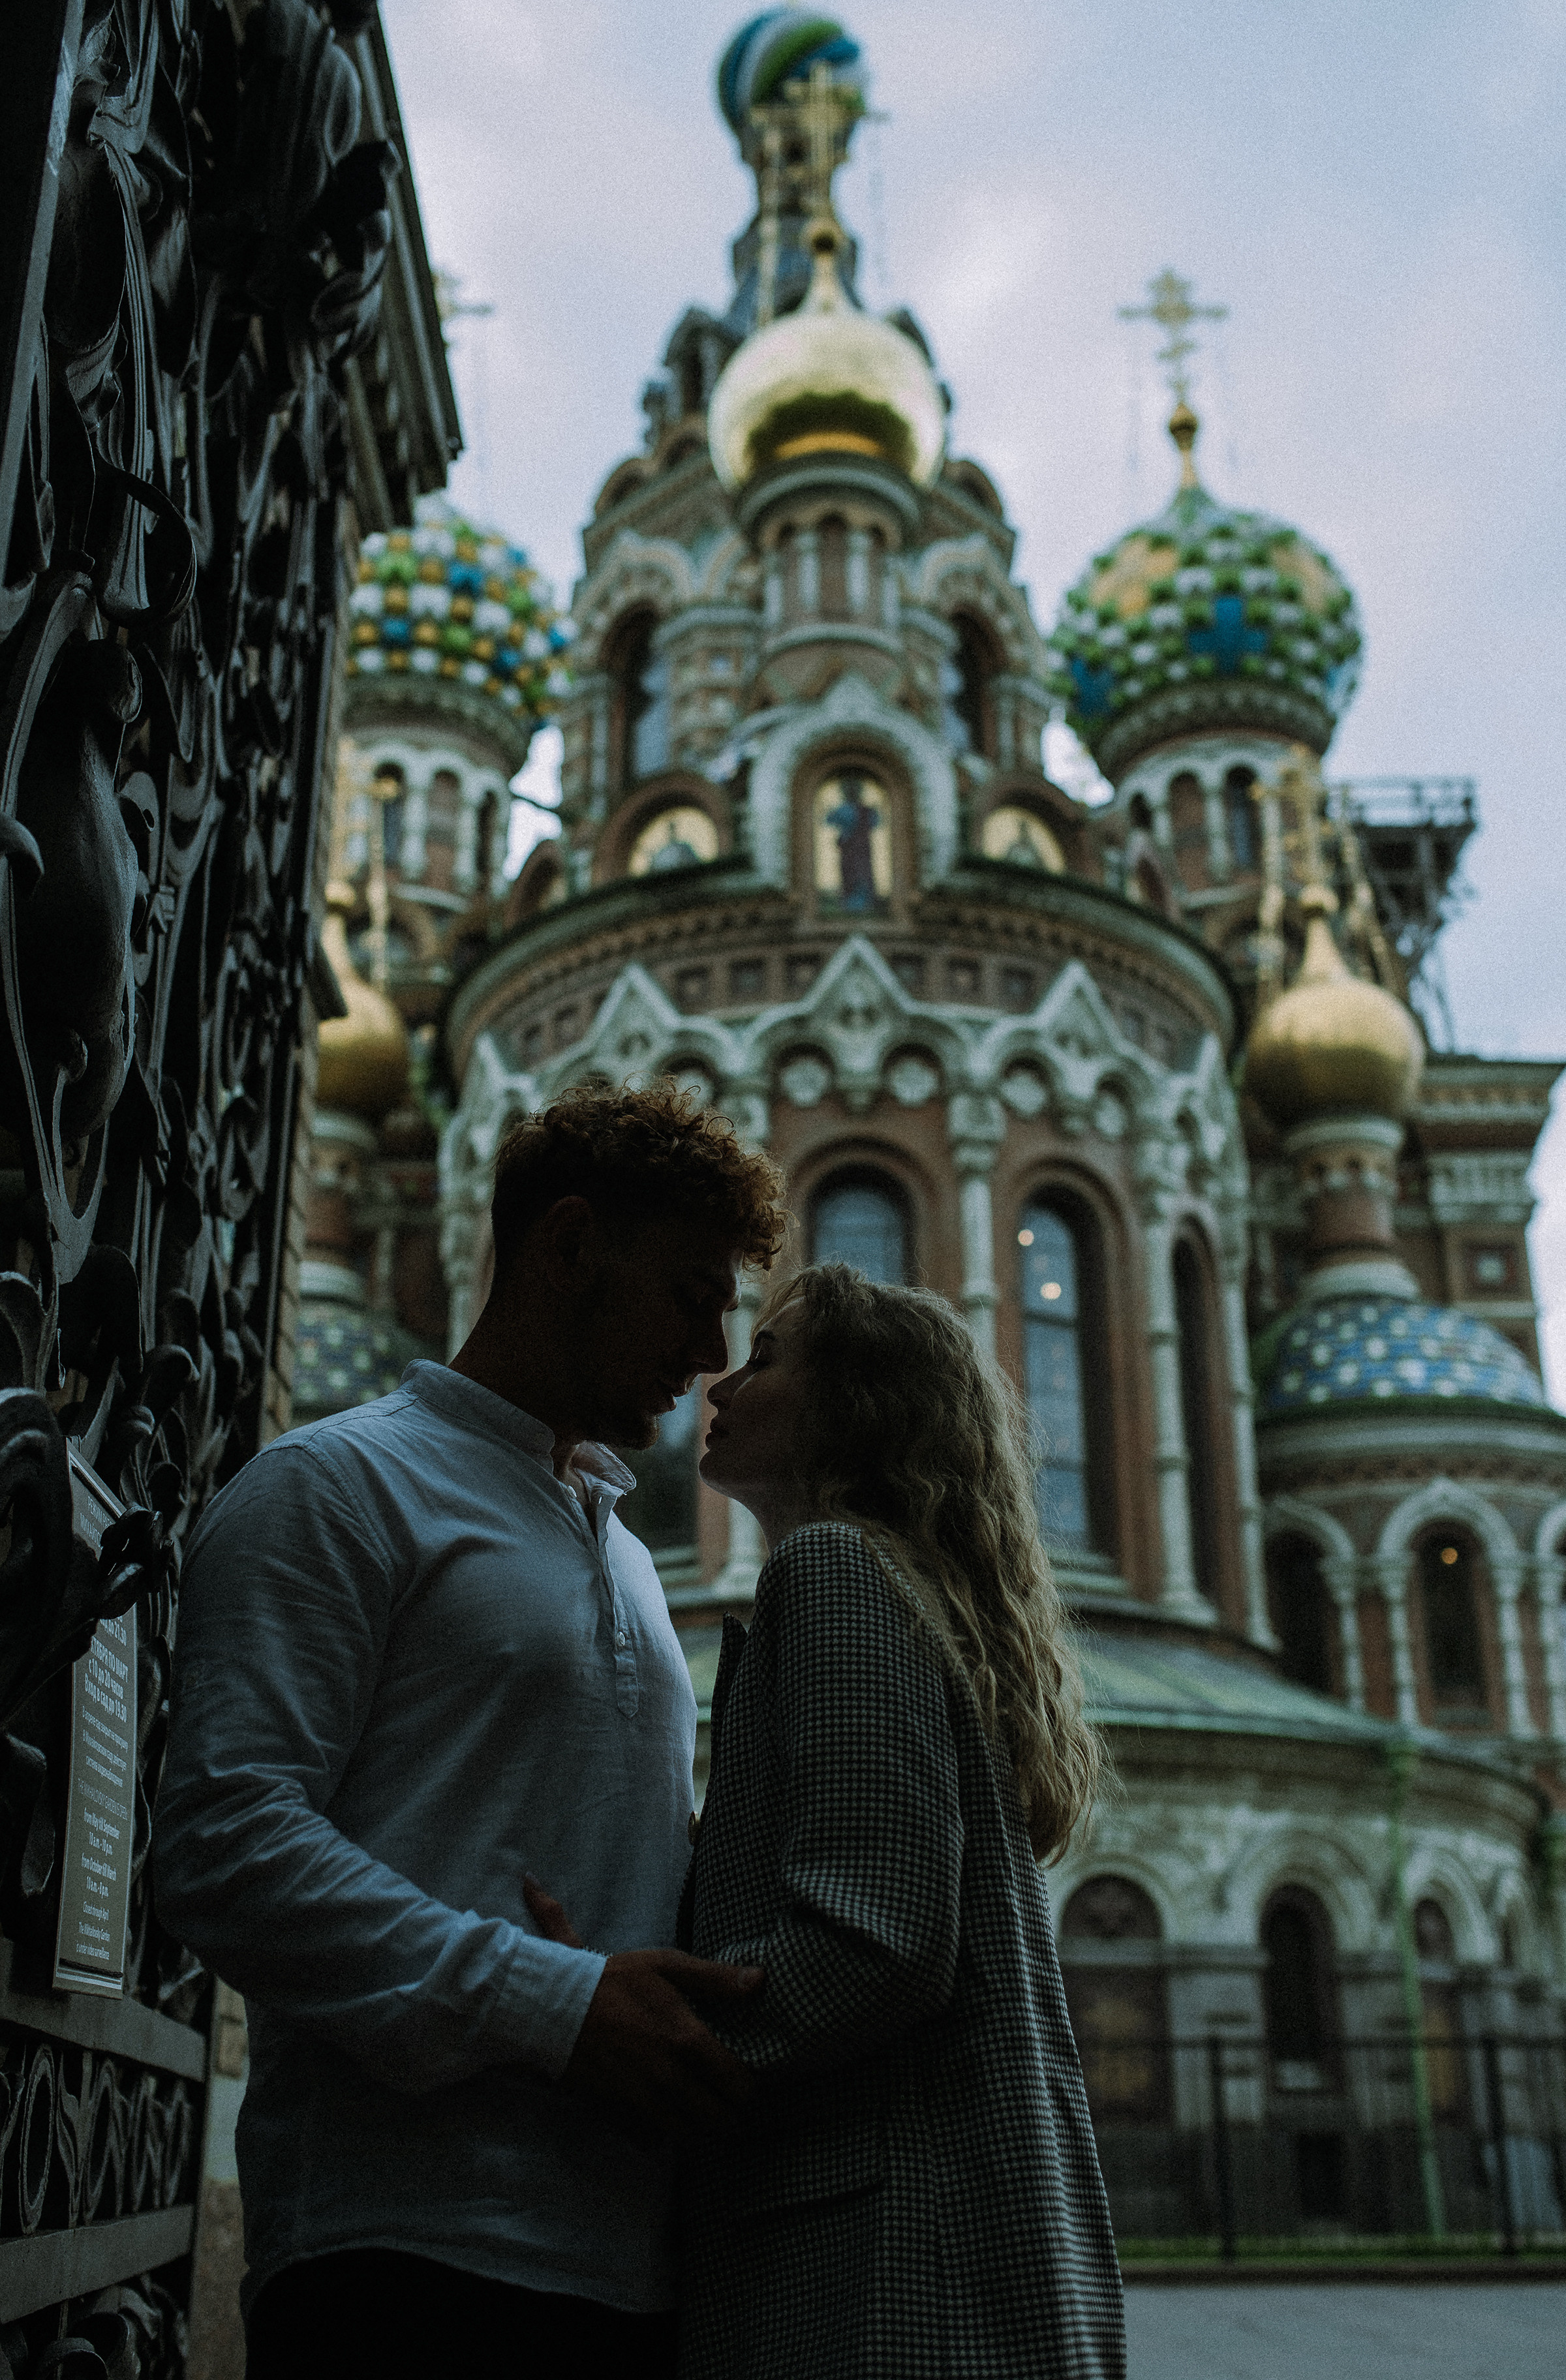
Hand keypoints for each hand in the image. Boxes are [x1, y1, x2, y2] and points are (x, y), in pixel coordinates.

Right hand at [525, 1875, 763, 2140]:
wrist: (556, 2007)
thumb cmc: (614, 1982)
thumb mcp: (666, 1966)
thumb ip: (716, 1978)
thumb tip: (761, 1981)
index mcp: (688, 2040)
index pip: (739, 2084)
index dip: (752, 2090)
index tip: (752, 2085)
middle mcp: (671, 2078)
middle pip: (720, 2119)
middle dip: (735, 2118)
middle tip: (739, 2110)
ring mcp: (645, 2099)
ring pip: (691, 2136)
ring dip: (708, 2133)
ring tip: (714, 2121)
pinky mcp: (621, 2111)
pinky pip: (657, 2139)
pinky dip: (671, 2137)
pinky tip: (677, 2122)